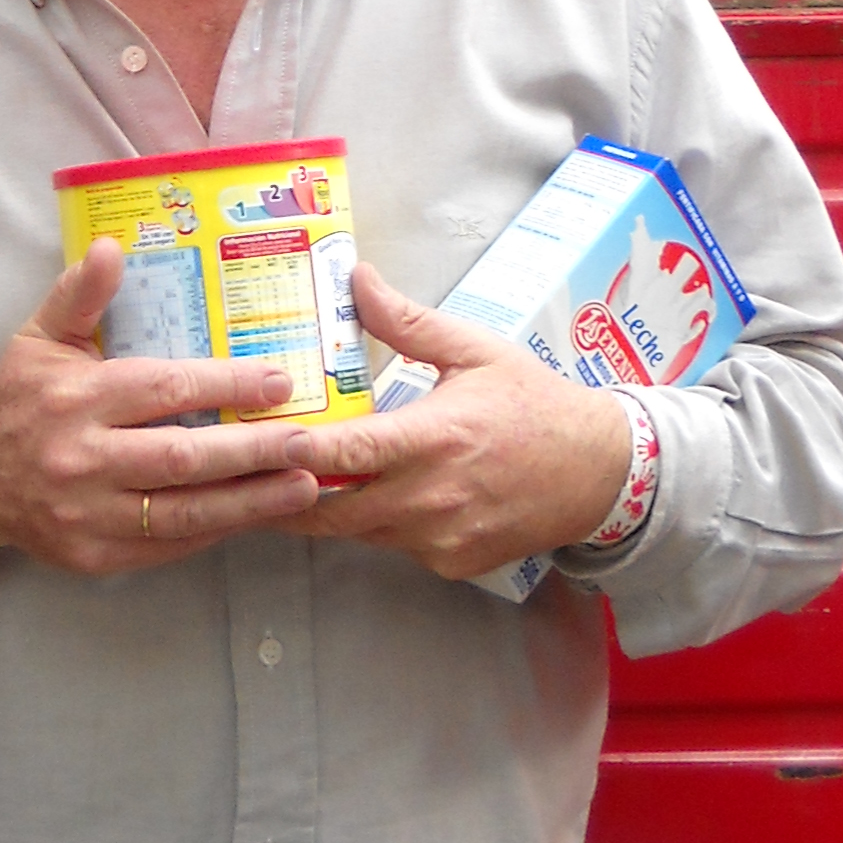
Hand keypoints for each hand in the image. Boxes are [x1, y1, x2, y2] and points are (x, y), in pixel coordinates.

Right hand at [0, 238, 323, 575]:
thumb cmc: (20, 398)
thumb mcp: (40, 336)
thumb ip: (79, 294)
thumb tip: (112, 247)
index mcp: (74, 397)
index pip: (164, 389)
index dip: (225, 385)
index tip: (279, 381)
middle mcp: (81, 457)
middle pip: (182, 456)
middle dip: (252, 449)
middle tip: (308, 439)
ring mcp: (87, 514)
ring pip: (182, 511)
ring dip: (249, 501)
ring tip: (305, 486)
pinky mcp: (94, 556)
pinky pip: (166, 545)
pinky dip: (215, 530)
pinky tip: (256, 514)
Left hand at [280, 268, 634, 580]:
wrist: (601, 472)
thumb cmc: (534, 404)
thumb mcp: (474, 351)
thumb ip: (408, 322)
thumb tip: (357, 278)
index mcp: (434, 438)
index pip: (344, 452)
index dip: (291, 452)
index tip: (250, 444)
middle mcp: (432, 498)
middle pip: (332, 511)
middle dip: (283, 497)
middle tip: (241, 478)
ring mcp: (441, 539)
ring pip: (359, 532)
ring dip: (326, 511)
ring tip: (284, 485)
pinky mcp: (452, 564)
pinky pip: (395, 547)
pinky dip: (376, 526)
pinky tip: (371, 499)